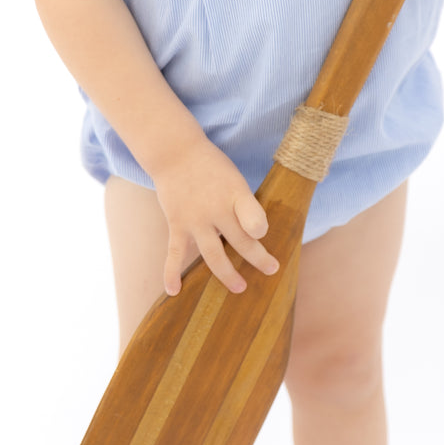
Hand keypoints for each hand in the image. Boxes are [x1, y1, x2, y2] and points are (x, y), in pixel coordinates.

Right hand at [152, 136, 279, 295]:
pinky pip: (175, 254)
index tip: (263, 235)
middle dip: (258, 258)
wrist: (176, 153)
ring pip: (214, 255)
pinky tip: (174, 291)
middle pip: (241, 241)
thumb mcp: (234, 178)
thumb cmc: (211, 168)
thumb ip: (245, 205)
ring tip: (240, 288)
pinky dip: (172, 273)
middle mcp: (216, 209)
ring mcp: (195, 220)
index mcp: (235, 194)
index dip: (261, 230)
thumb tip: (257, 235)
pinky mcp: (177, 225)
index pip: (255, 218)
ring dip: (227, 274)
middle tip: (271, 270)